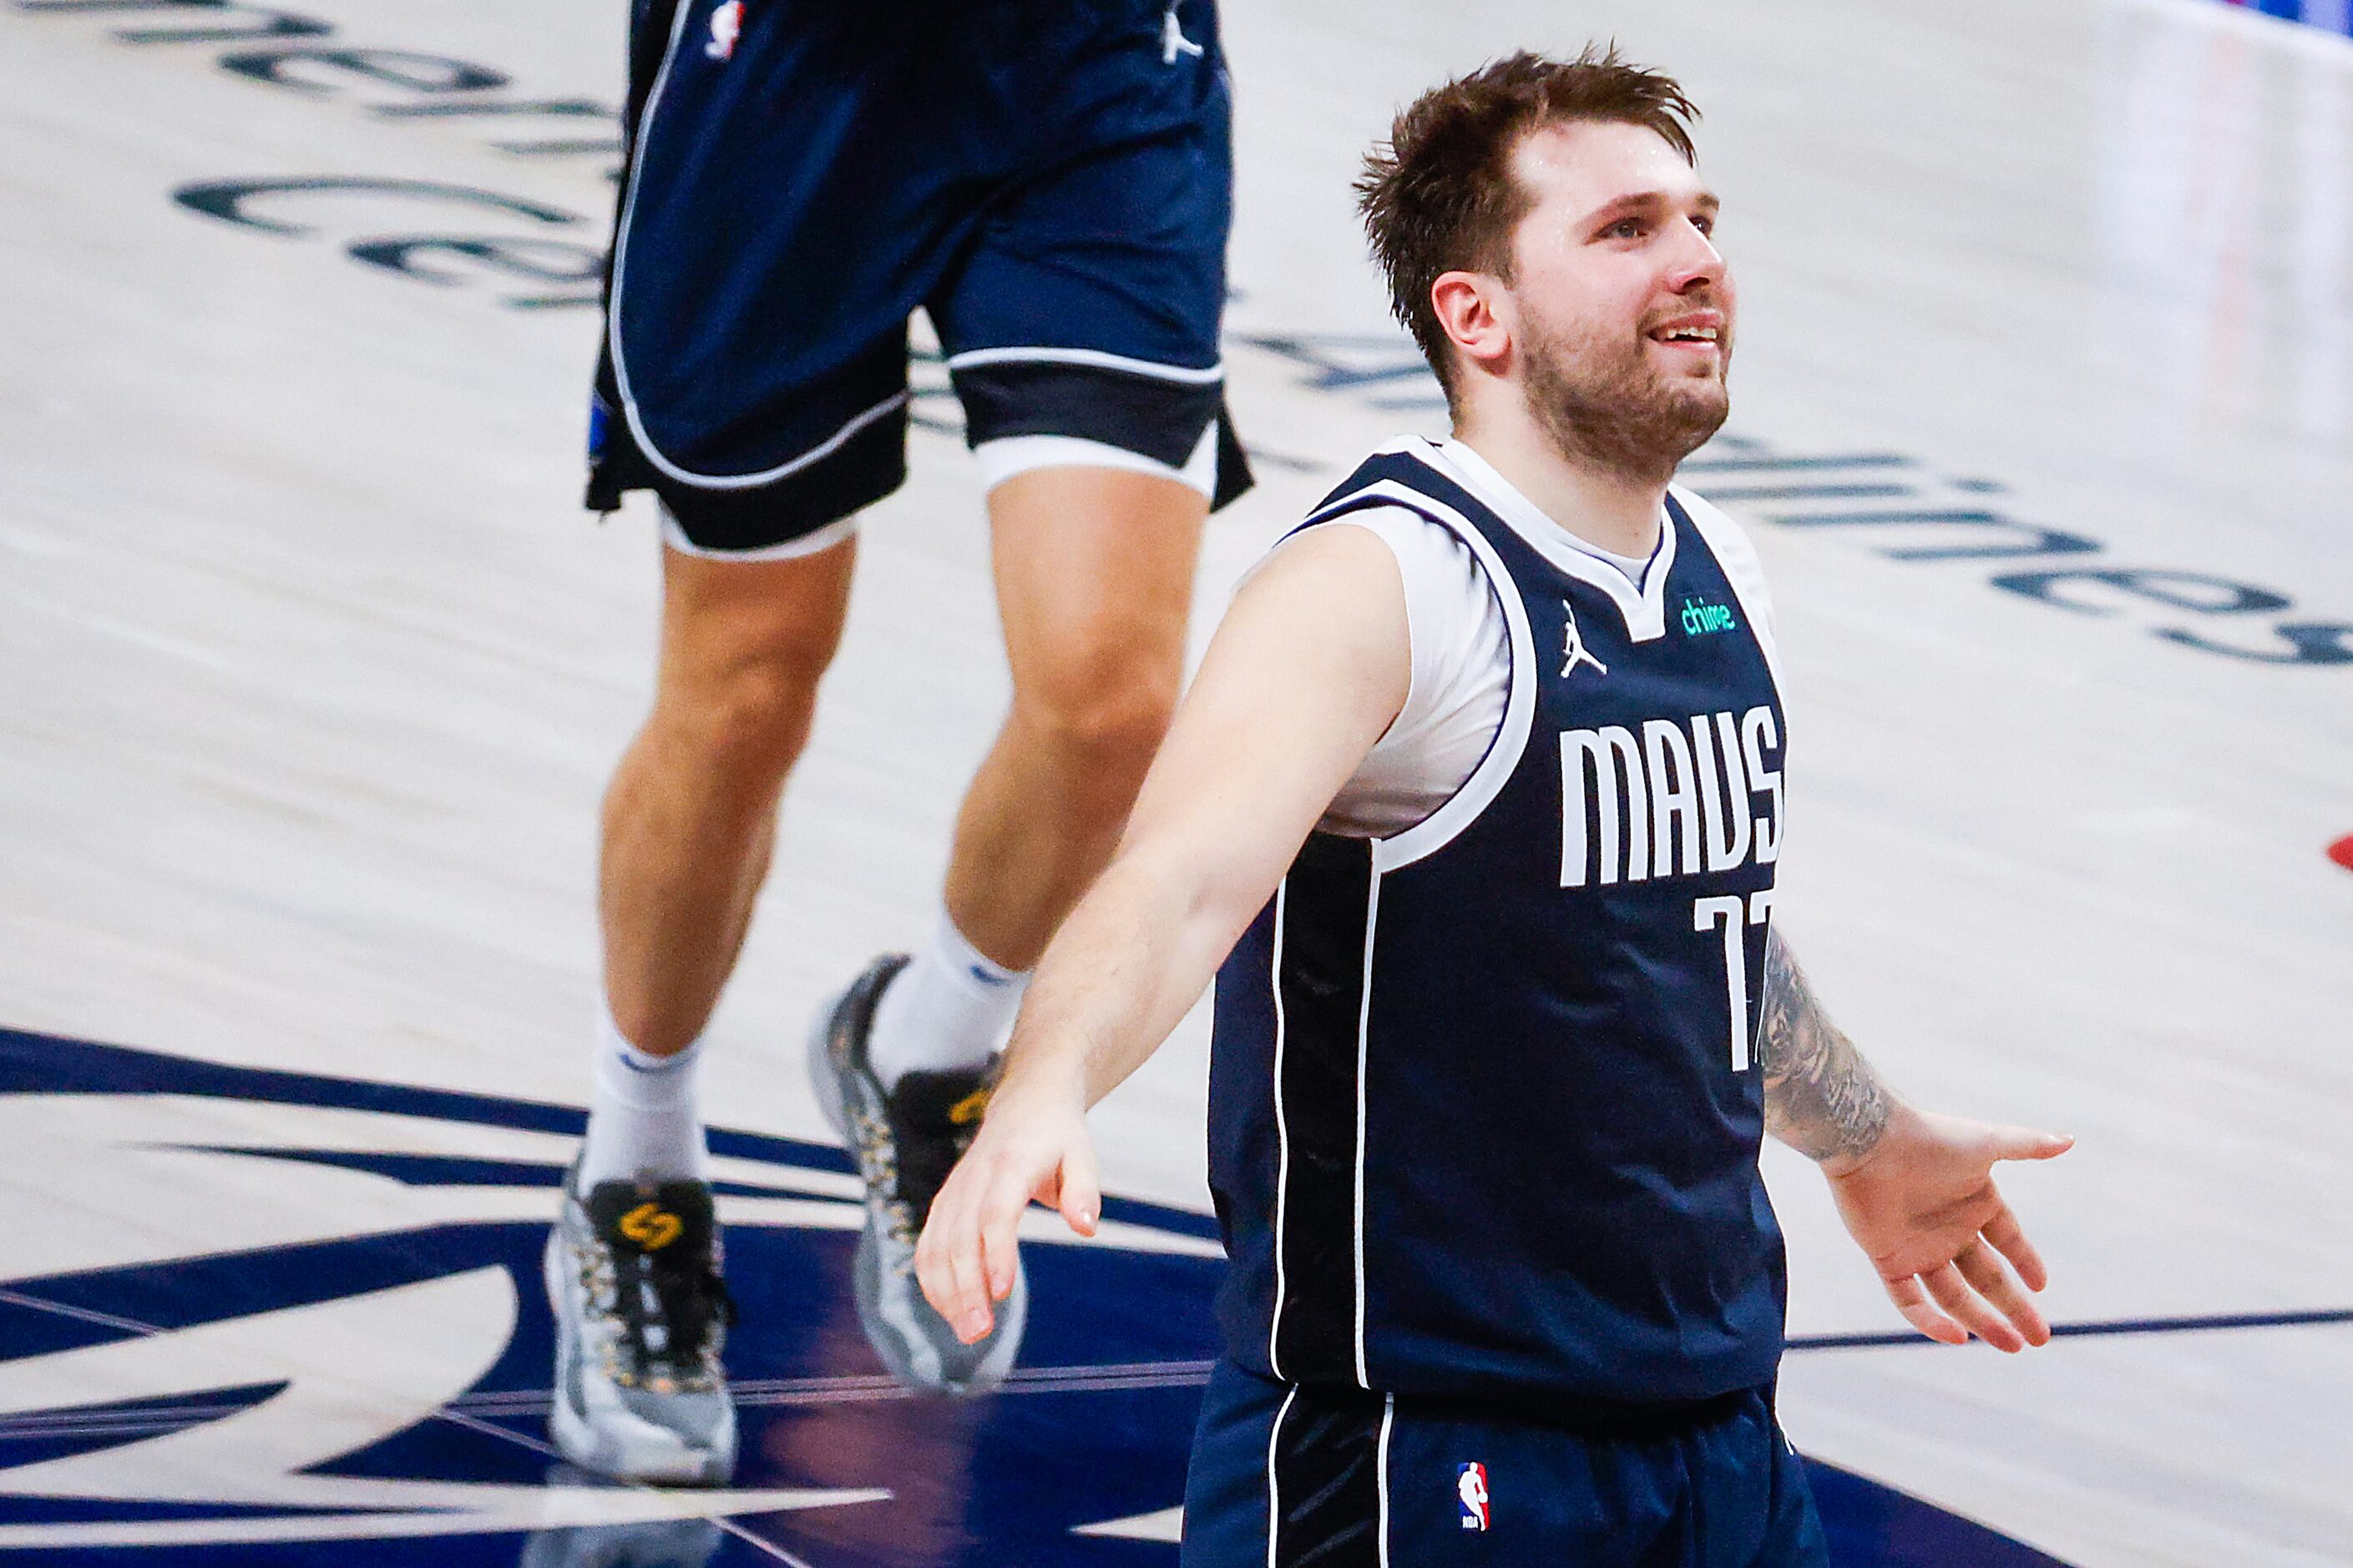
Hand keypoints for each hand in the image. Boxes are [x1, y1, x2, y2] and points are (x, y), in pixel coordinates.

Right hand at [914, 1066, 1100, 1344]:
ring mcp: (954, 1191)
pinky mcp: (945, 1203)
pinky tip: (950, 1310)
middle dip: (966, 1288)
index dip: (995, 1253)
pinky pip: (928, 1244)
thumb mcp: (1082, 1154)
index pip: (996, 1213)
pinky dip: (933, 1279)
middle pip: (960, 1238)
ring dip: (946, 1292)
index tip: (1001, 1292)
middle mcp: (974, 1178)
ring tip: (967, 1332)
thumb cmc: (1058, 1135)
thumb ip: (1084, 1190)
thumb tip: (1085, 1227)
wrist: (1026, 1102)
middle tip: (979, 1332)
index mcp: (1011, 1164)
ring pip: (936, 1245)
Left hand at [1823, 1104, 2071, 1351]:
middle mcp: (1949, 1229)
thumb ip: (2027, 1145)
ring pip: (1954, 1295)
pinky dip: (1929, 1321)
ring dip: (1983, 1322)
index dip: (2026, 1262)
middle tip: (2040, 1338)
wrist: (1869, 1139)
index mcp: (1976, 1203)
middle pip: (1987, 1277)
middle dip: (2014, 1307)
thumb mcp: (1986, 1142)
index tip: (2041, 1286)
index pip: (2009, 1241)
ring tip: (2013, 1345)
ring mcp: (1918, 1247)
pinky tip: (1957, 1337)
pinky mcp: (1888, 1259)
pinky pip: (1909, 1299)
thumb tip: (2070, 1140)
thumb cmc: (1928, 1138)